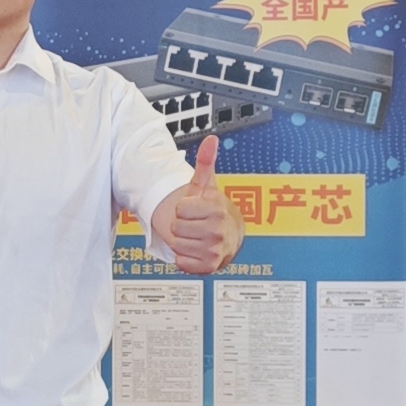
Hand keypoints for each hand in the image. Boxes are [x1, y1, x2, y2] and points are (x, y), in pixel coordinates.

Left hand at [150, 132, 239, 274]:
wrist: (229, 235)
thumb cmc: (212, 209)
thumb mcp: (206, 185)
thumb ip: (205, 161)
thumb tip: (211, 139)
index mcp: (216, 208)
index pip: (179, 210)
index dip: (182, 209)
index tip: (193, 209)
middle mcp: (218, 230)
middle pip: (176, 229)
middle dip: (180, 226)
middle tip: (193, 223)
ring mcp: (215, 249)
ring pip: (177, 245)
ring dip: (182, 241)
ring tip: (194, 235)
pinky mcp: (209, 266)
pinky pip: (181, 262)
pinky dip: (184, 257)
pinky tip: (195, 249)